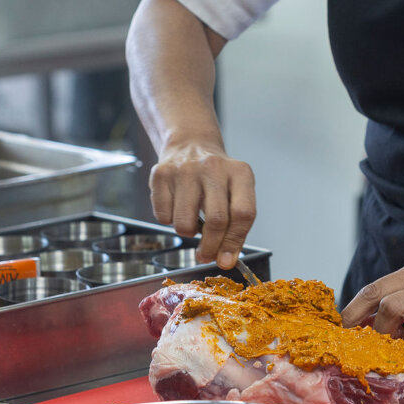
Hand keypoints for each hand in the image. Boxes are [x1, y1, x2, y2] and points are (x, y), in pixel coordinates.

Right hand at [149, 142, 255, 269]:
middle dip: (210, 247)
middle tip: (205, 255)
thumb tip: (225, 259)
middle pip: (216, 221)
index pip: (242, 214)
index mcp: (240, 172)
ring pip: (185, 223)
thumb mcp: (235, 192)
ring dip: (187, 233)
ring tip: (190, 220)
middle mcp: (213, 167)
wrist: (190, 144)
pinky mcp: (161, 174)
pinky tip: (176, 205)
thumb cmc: (216, 177)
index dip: (234, 242)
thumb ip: (235, 225)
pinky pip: (163, 216)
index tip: (226, 260)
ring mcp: (185, 169)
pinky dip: (168, 220)